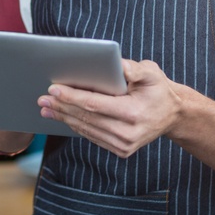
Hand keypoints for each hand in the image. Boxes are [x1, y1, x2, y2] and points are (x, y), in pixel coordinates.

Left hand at [36, 59, 182, 157]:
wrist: (173, 115)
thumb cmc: (159, 89)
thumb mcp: (151, 73)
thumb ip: (133, 69)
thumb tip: (115, 64)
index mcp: (134, 114)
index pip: (95, 105)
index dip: (72, 97)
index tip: (53, 89)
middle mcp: (128, 134)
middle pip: (86, 118)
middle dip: (62, 107)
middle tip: (42, 99)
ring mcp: (124, 145)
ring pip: (87, 129)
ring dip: (64, 118)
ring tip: (46, 108)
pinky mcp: (121, 150)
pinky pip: (92, 136)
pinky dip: (76, 126)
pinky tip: (63, 117)